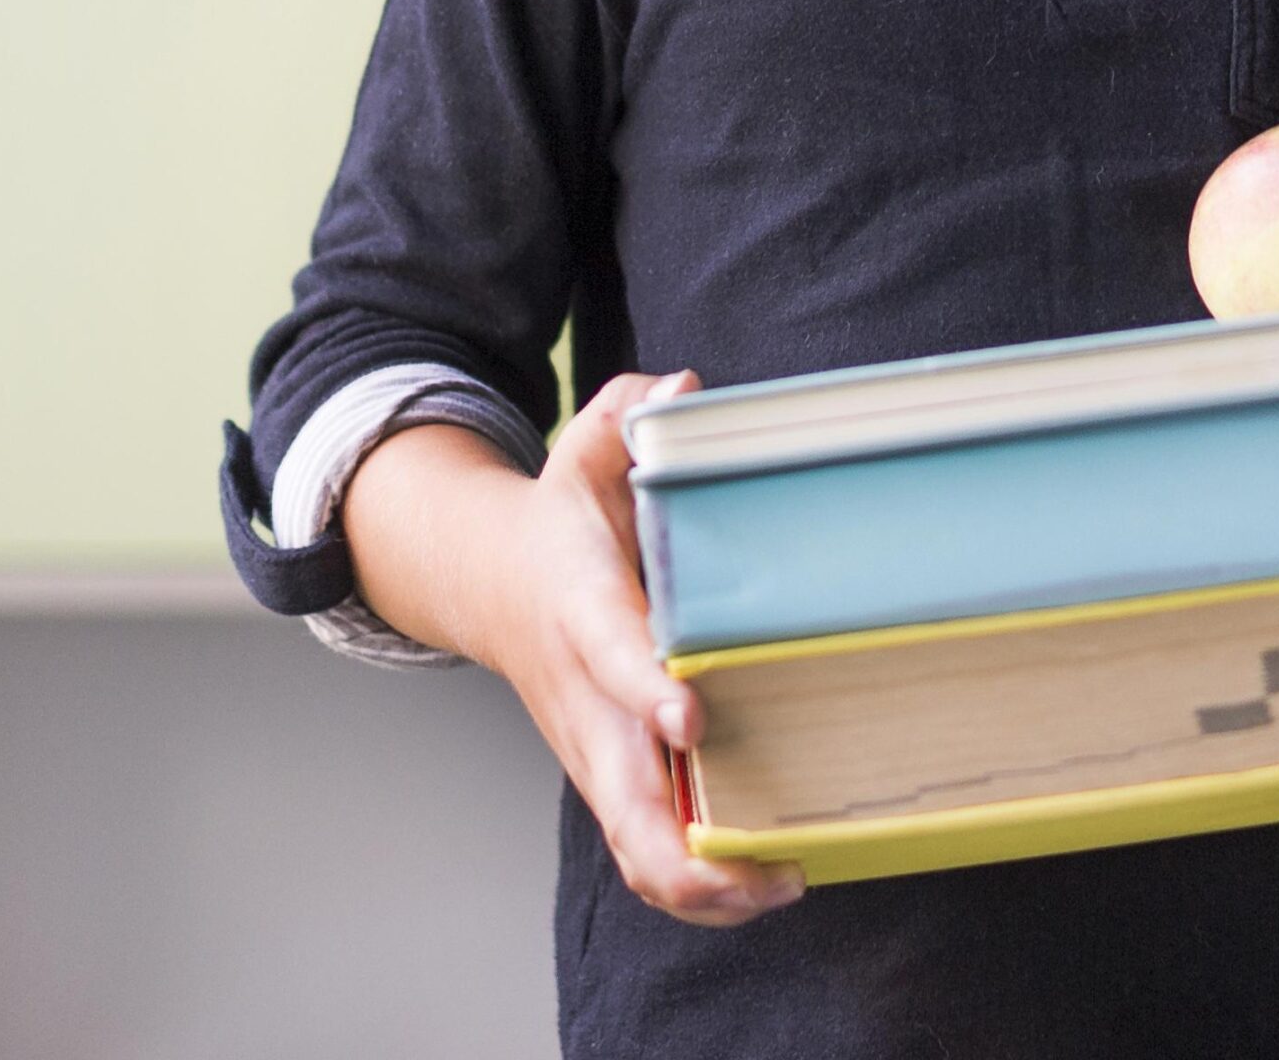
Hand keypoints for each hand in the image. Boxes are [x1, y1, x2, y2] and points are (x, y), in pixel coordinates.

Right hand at [487, 368, 807, 925]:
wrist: (493, 581)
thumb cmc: (563, 515)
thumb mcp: (586, 445)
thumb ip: (632, 411)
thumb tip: (687, 390)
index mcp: (582, 609)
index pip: (612, 656)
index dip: (648, 688)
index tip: (693, 711)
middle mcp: (586, 697)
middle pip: (621, 803)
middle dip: (690, 851)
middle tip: (774, 861)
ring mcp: (595, 750)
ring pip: (633, 849)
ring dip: (703, 887)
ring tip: (784, 882)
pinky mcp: (609, 777)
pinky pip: (645, 852)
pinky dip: (697, 883)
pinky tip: (764, 879)